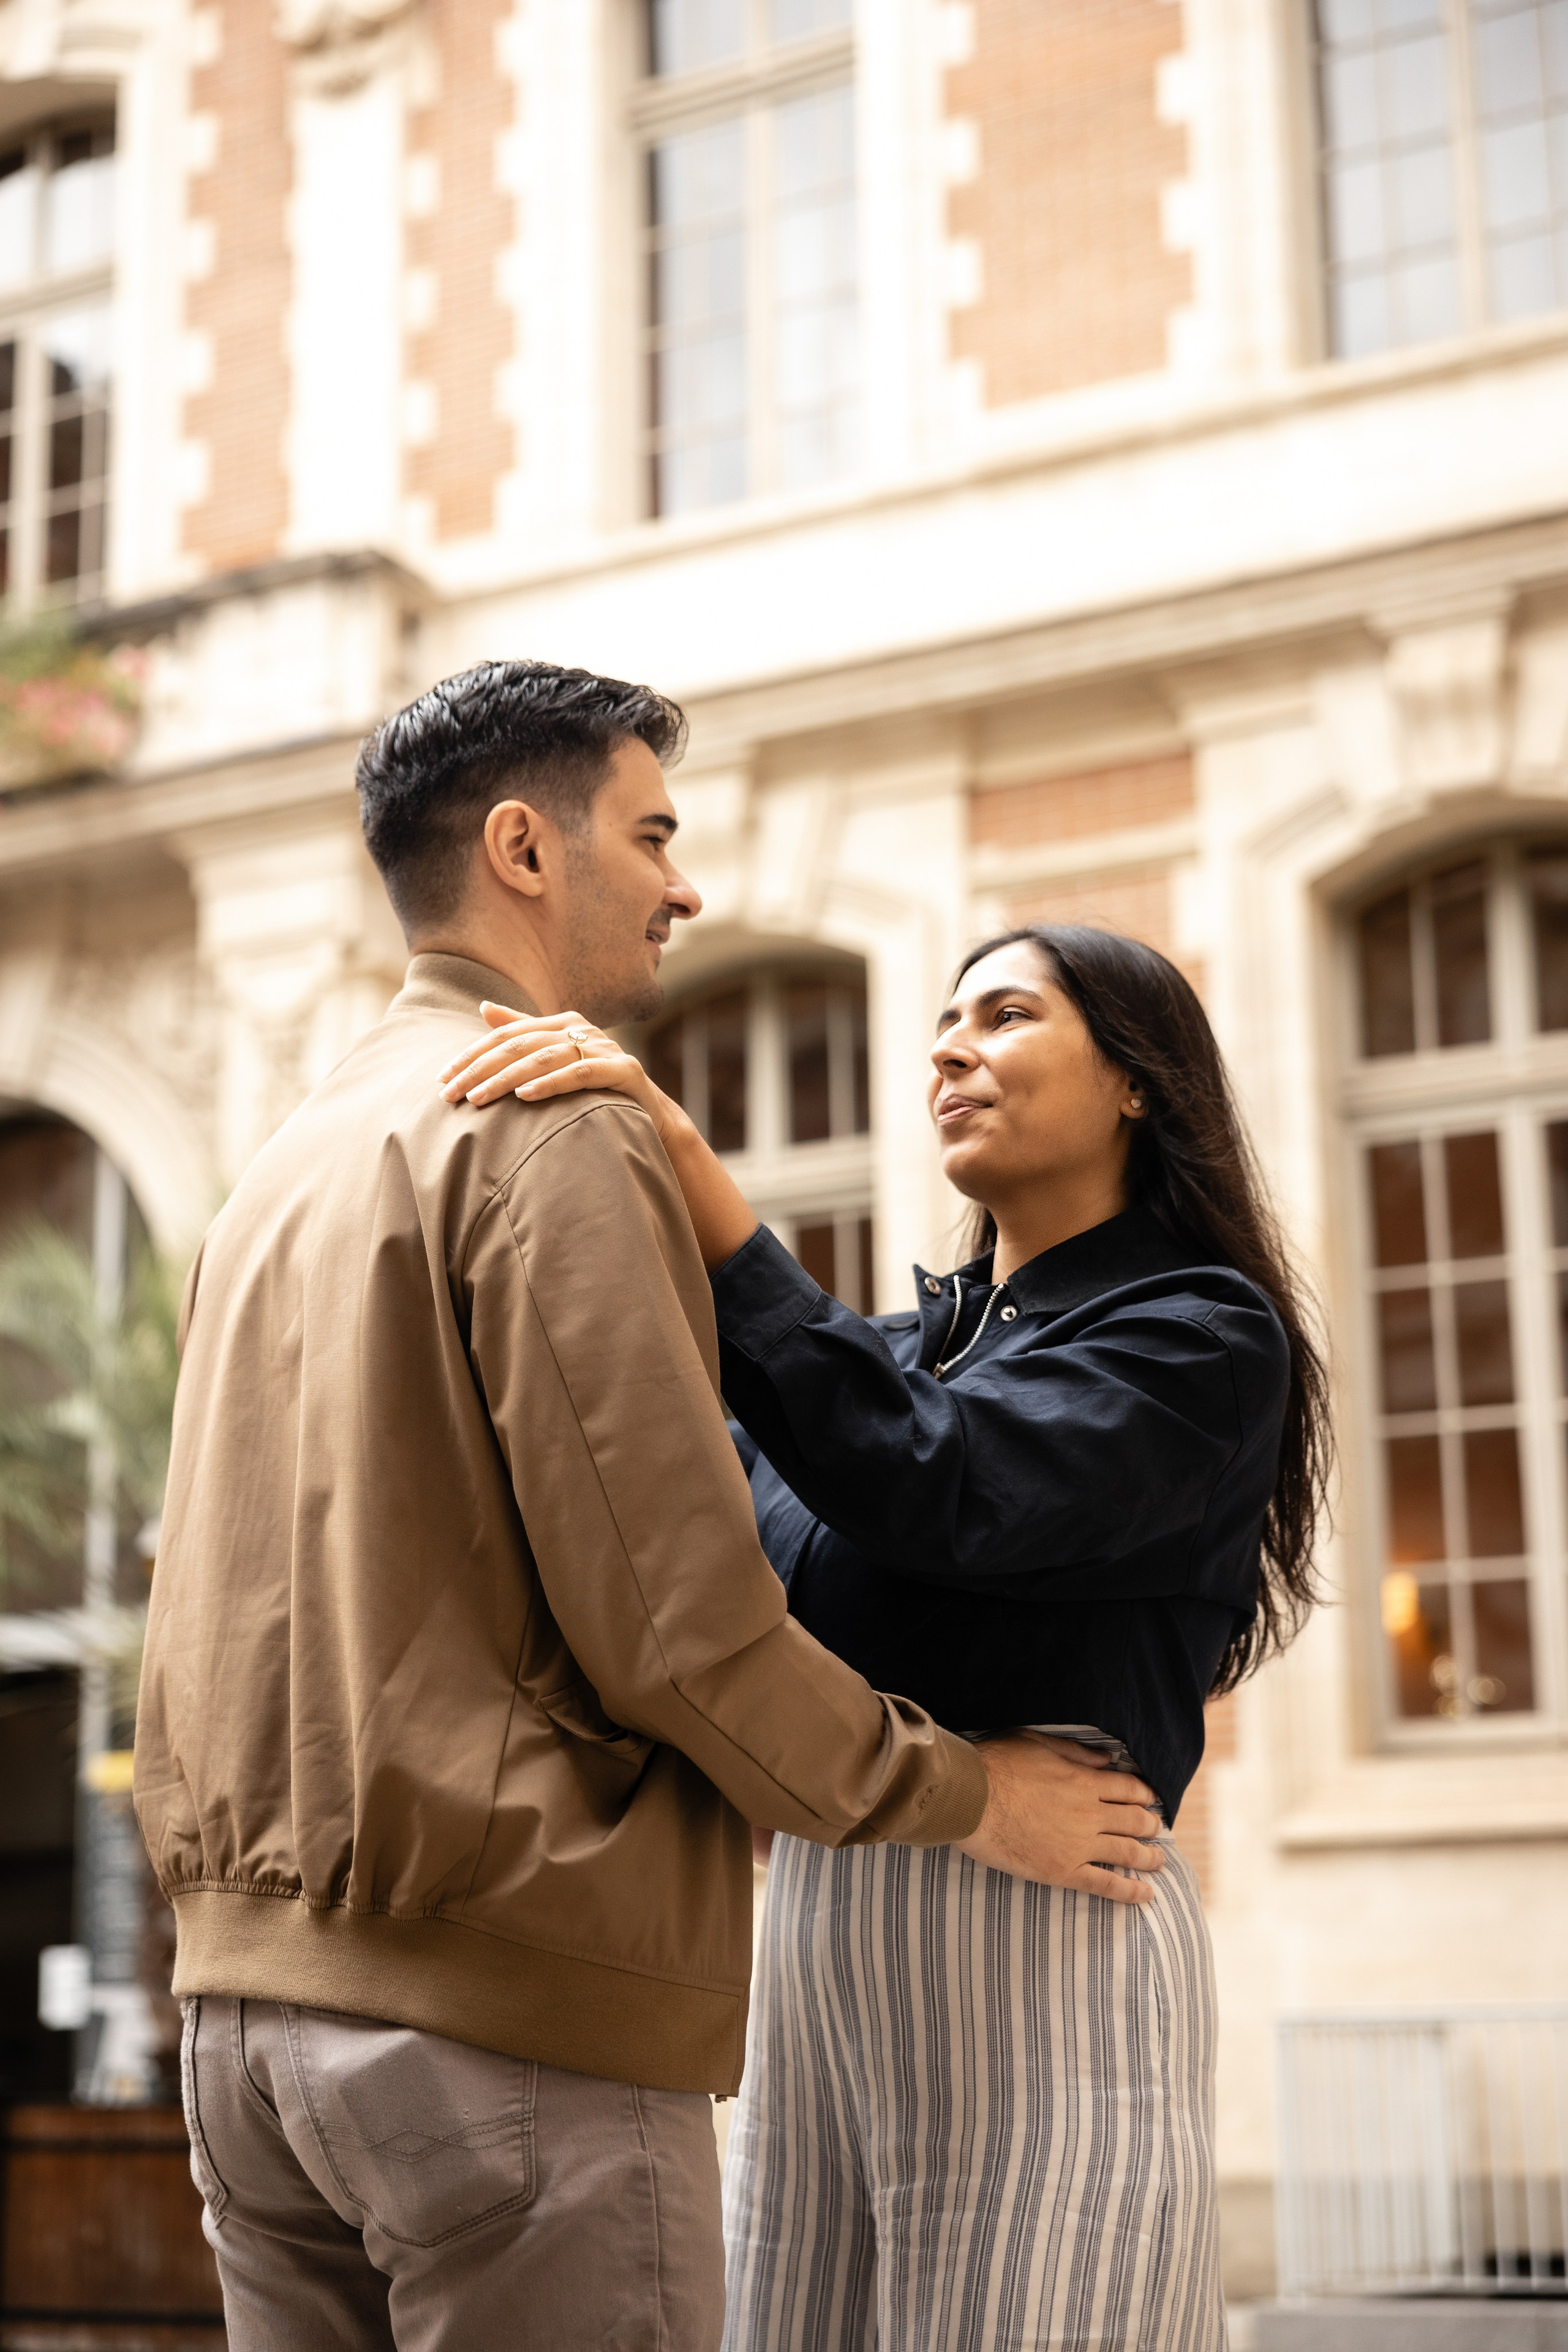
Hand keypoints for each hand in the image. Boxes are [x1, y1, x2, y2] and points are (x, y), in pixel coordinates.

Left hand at [439, 1004, 682, 1145]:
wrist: (652, 1116)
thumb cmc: (597, 1089)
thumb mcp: (558, 1059)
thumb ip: (524, 1033)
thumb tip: (484, 1008)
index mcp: (562, 1023)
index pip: (507, 1035)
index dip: (472, 1054)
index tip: (443, 1078)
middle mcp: (582, 1029)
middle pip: (519, 1045)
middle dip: (479, 1069)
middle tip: (449, 1094)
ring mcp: (605, 1048)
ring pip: (544, 1058)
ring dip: (505, 1079)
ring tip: (477, 1099)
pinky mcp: (623, 1071)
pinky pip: (581, 1074)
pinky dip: (550, 1083)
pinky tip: (525, 1096)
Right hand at [957, 1734, 1164, 1904]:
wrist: (970, 1799)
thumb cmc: (997, 1764)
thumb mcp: (1037, 1743)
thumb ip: (1076, 1752)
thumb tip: (1107, 1758)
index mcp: (1083, 1781)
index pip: (1128, 1789)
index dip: (1145, 1794)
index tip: (1151, 1799)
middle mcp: (1088, 1814)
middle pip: (1134, 1821)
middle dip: (1151, 1825)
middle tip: (1157, 1829)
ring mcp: (1078, 1846)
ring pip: (1126, 1853)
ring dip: (1148, 1858)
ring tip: (1159, 1862)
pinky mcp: (1062, 1871)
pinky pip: (1104, 1884)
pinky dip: (1129, 1891)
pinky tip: (1145, 1894)